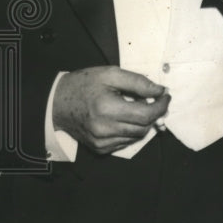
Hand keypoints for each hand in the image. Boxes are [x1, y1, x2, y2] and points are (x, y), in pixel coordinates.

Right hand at [52, 66, 169, 154]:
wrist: (57, 103)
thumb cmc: (84, 84)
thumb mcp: (111, 74)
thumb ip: (138, 82)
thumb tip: (160, 90)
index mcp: (107, 109)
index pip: (146, 114)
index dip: (161, 106)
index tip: (165, 95)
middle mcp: (104, 129)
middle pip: (144, 127)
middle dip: (154, 113)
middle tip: (155, 100)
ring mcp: (101, 142)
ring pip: (137, 136)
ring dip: (143, 122)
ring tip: (137, 107)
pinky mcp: (99, 149)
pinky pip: (126, 142)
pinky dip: (131, 130)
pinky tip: (125, 118)